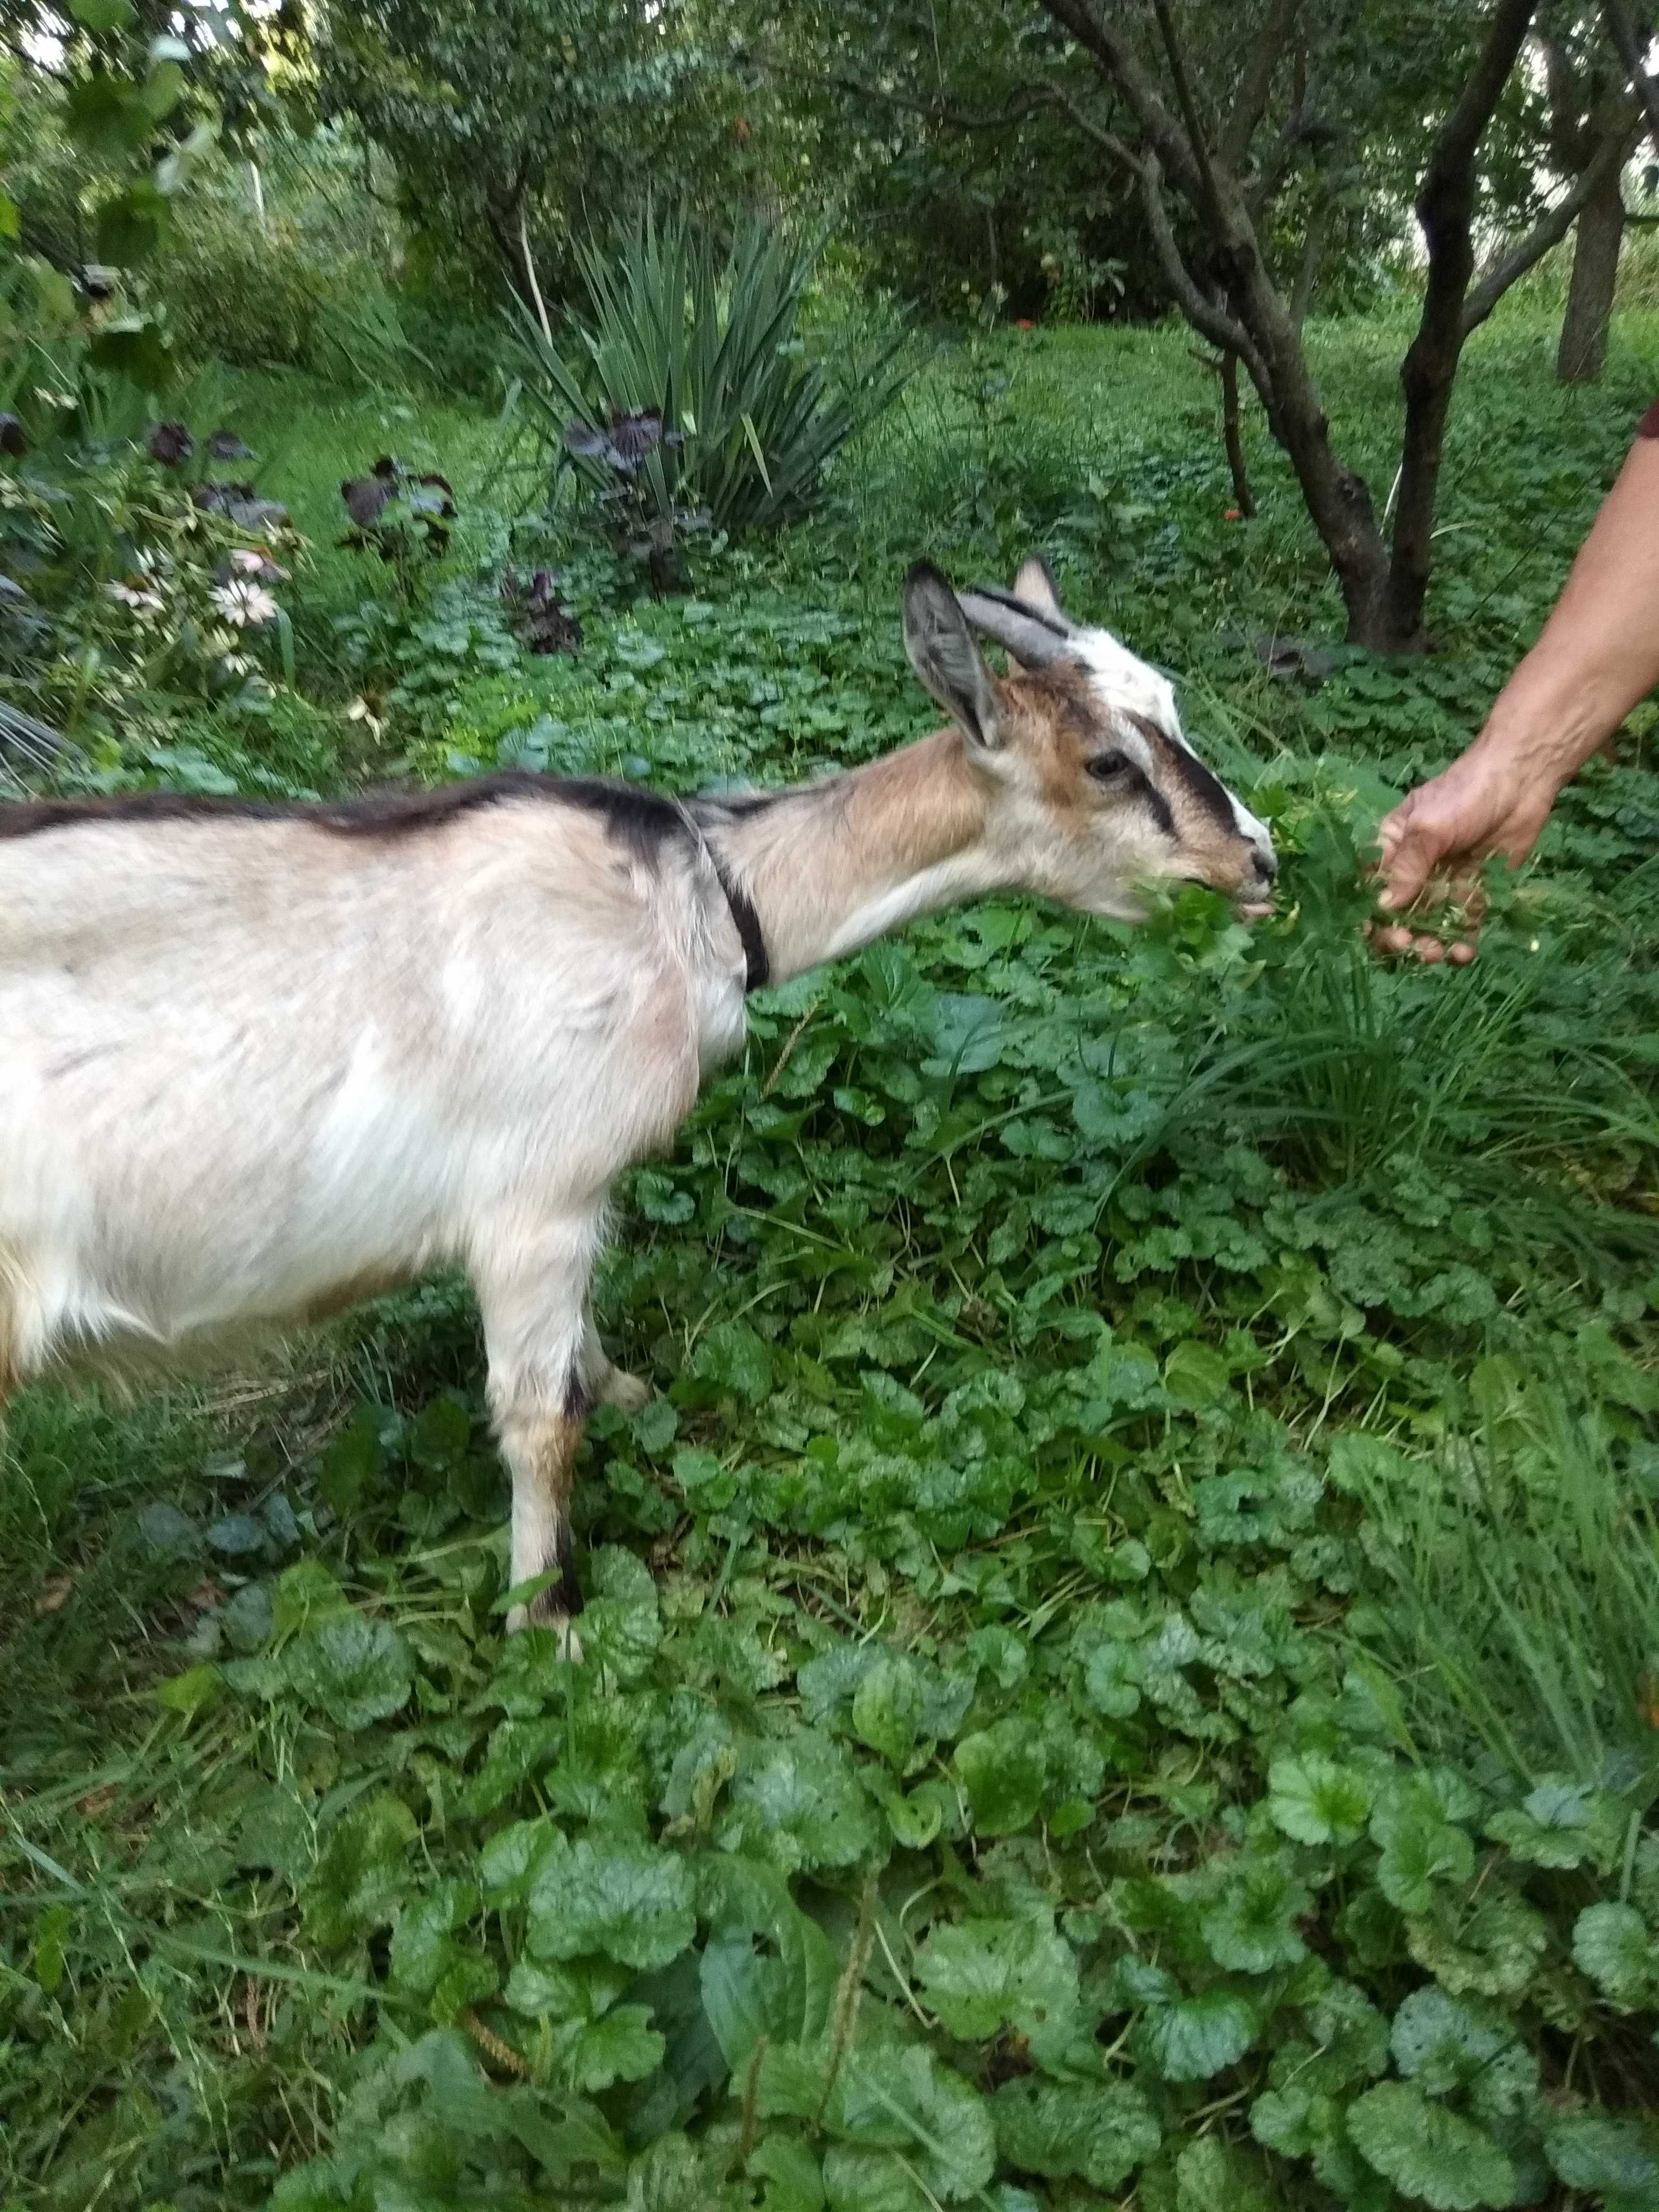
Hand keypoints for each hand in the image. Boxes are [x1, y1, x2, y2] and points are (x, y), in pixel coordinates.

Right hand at [1371, 740, 1558, 962]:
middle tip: (1412, 946)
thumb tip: (1384, 907)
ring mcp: (1445, 880)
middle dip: (1401, 935)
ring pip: (1429, 923)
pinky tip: (1465, 952)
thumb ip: (1407, 868)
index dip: (1372, 915)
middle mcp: (1415, 867)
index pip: (1371, 887)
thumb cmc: (1465, 794)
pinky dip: (1461, 941)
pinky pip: (1463, 923)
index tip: (1382, 933)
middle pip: (1398, 912)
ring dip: (1429, 944)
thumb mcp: (1428, 828)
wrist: (1522, 779)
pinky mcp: (1476, 890)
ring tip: (1437, 955)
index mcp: (1392, 847)